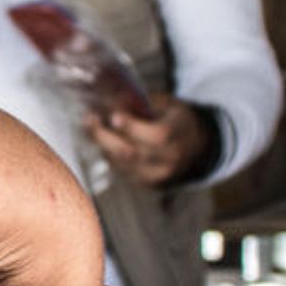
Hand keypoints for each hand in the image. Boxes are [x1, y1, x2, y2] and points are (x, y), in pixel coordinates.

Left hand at [86, 94, 206, 186]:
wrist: (195, 147)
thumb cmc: (175, 119)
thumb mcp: (167, 105)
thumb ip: (143, 105)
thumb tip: (110, 101)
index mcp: (180, 133)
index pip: (157, 135)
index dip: (132, 127)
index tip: (113, 116)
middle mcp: (172, 158)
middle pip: (133, 153)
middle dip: (105, 136)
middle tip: (90, 119)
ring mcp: (160, 174)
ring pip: (123, 164)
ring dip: (102, 145)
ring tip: (91, 126)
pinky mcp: (149, 183)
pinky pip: (123, 171)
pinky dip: (109, 155)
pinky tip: (102, 141)